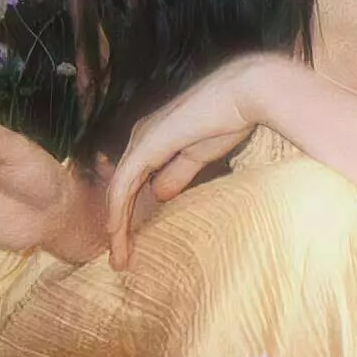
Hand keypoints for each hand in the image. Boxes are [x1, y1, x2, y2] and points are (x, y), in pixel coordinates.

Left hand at [106, 54, 270, 270]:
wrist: (241, 95)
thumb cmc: (226, 119)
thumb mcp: (198, 156)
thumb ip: (177, 173)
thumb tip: (159, 194)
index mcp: (153, 139)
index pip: (132, 183)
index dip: (128, 214)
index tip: (129, 245)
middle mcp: (141, 137)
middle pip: (121, 189)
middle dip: (119, 227)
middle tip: (120, 260)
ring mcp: (141, 140)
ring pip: (119, 191)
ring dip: (117, 227)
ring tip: (119, 258)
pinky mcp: (146, 146)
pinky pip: (125, 185)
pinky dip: (118, 212)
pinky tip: (116, 234)